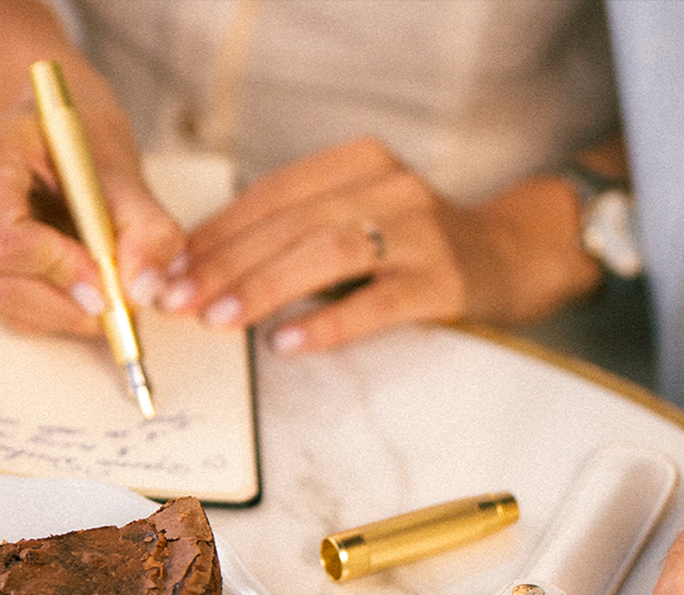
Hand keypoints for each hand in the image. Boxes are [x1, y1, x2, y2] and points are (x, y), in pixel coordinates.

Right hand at [0, 76, 183, 335]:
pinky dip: (50, 311)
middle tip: (119, 303)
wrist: (56, 136)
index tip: (108, 281)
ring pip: (3, 306)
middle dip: (68, 305)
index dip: (61, 271)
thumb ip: (148, 234)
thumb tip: (141, 292)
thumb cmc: (84, 149)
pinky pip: (4, 309)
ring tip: (102, 286)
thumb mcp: (130, 181)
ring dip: (64, 312)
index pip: (4, 241)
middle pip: (0, 285)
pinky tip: (74, 281)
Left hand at [159, 136, 599, 351]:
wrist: (513, 254)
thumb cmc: (421, 244)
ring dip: (264, 286)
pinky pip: (377, 303)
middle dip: (225, 263)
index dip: (215, 233)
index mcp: (357, 162)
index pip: (270, 194)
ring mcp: (420, 231)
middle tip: (178, 301)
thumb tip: (212, 269)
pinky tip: (288, 342)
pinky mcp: (444, 280)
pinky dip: (328, 323)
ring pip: (327, 253)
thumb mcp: (362, 215)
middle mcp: (387, 186)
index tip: (170, 270)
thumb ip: (301, 231)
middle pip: (290, 222)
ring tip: (220, 320)